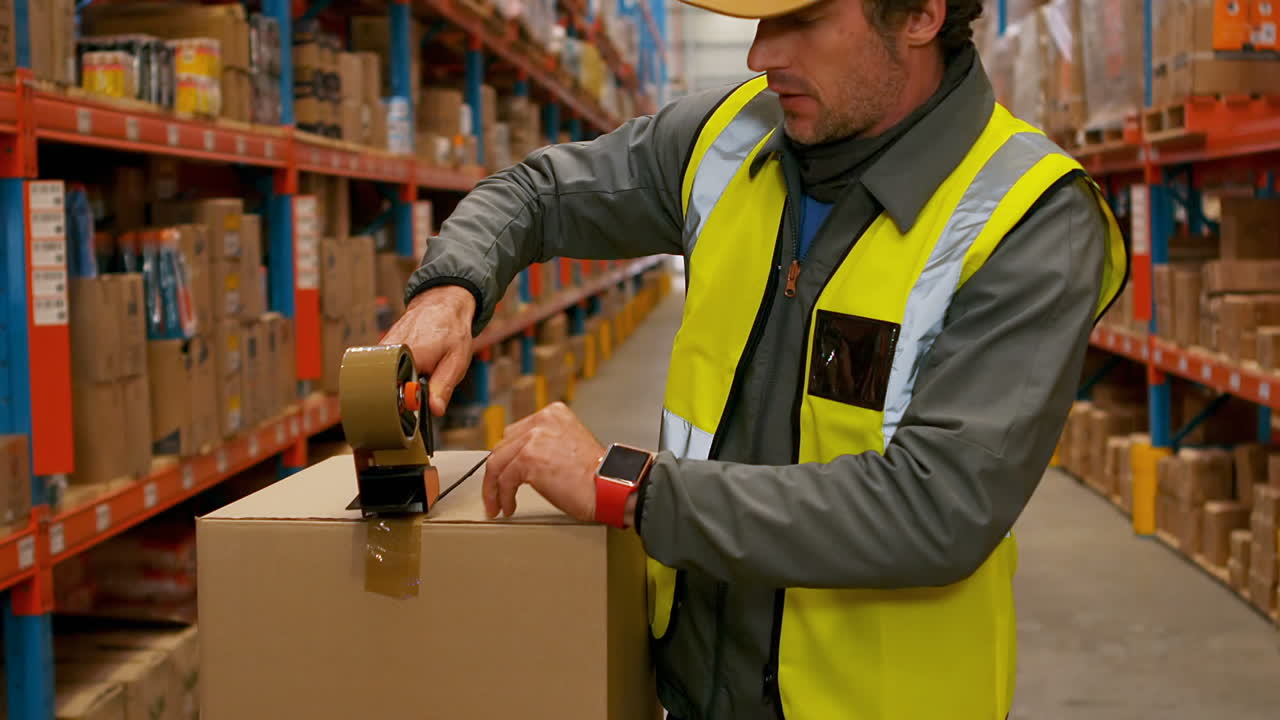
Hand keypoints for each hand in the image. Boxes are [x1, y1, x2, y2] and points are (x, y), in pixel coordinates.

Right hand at [381, 285, 476, 416]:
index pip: (396, 394)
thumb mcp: (456, 361)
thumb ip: (443, 387)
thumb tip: (434, 410)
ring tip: (419, 372)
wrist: (442, 305)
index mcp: (409, 356)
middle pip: (389, 389)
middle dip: (404, 395)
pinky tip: (412, 365)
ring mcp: (382, 349)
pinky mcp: (380, 349)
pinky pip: (385, 369)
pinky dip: (397, 373)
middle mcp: (390, 352)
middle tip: (421, 387)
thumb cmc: (451, 331)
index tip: (413, 410)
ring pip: (386, 379)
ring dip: (401, 383)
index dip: (404, 407)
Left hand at [483, 402, 604, 520]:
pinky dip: (503, 496)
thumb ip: (546, 444)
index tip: (503, 473)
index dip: (507, 457)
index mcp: (553, 414)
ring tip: (498, 504)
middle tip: (496, 492)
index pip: (516, 433)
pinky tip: (508, 506)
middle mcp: (542, 421)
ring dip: (494, 488)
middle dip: (497, 473)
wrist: (609, 487)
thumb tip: (520, 461)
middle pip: (503, 446)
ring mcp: (534, 438)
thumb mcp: (569, 446)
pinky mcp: (528, 459)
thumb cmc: (596, 476)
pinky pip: (504, 480)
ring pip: (497, 463)